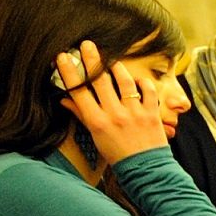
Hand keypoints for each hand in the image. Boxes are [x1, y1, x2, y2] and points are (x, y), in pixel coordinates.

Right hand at [58, 41, 172, 167]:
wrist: (145, 171)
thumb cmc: (118, 155)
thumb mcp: (96, 137)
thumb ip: (82, 115)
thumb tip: (65, 99)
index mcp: (97, 122)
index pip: (79, 92)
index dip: (70, 72)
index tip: (63, 56)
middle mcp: (115, 115)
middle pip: (100, 81)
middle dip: (91, 60)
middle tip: (87, 44)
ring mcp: (134, 114)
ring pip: (124, 82)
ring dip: (117, 68)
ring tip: (112, 60)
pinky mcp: (152, 114)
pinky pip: (148, 91)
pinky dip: (143, 83)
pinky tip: (137, 79)